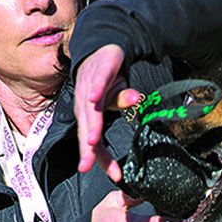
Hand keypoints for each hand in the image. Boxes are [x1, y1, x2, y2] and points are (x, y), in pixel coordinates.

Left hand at [74, 44, 142, 180]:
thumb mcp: (116, 95)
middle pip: (86, 130)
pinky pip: (96, 82)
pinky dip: (94, 91)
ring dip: (91, 125)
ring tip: (93, 142)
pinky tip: (94, 100)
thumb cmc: (107, 77)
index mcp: (88, 115)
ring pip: (89, 110)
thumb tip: (137, 103)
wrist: (102, 45)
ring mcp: (89, 87)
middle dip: (88, 150)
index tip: (115, 176)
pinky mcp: (98, 70)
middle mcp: (85, 104)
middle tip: (89, 166)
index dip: (102, 159)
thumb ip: (122, 104)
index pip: (93, 142)